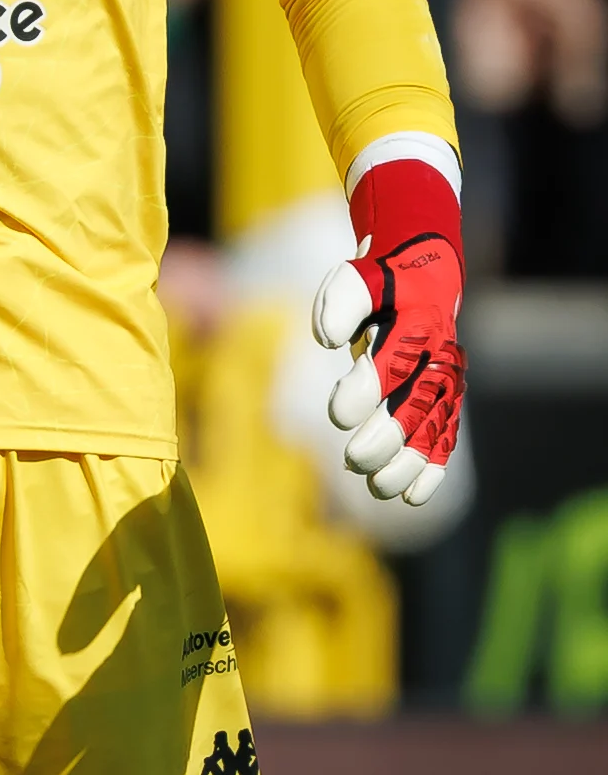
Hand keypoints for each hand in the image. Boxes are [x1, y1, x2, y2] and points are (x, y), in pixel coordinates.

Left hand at [312, 152, 464, 506]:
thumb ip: (341, 303)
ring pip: (434, 429)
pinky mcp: (448, 401)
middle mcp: (438, 356)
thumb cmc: (380, 283)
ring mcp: (447, 382)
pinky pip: (446, 438)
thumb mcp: (356, 279)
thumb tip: (327, 339)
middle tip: (352, 459)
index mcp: (417, 322)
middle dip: (387, 437)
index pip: (394, 361)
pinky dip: (433, 469)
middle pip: (417, 404)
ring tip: (378, 488)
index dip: (367, 390)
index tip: (337, 416)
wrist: (426, 277)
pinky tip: (412, 497)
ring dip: (409, 463)